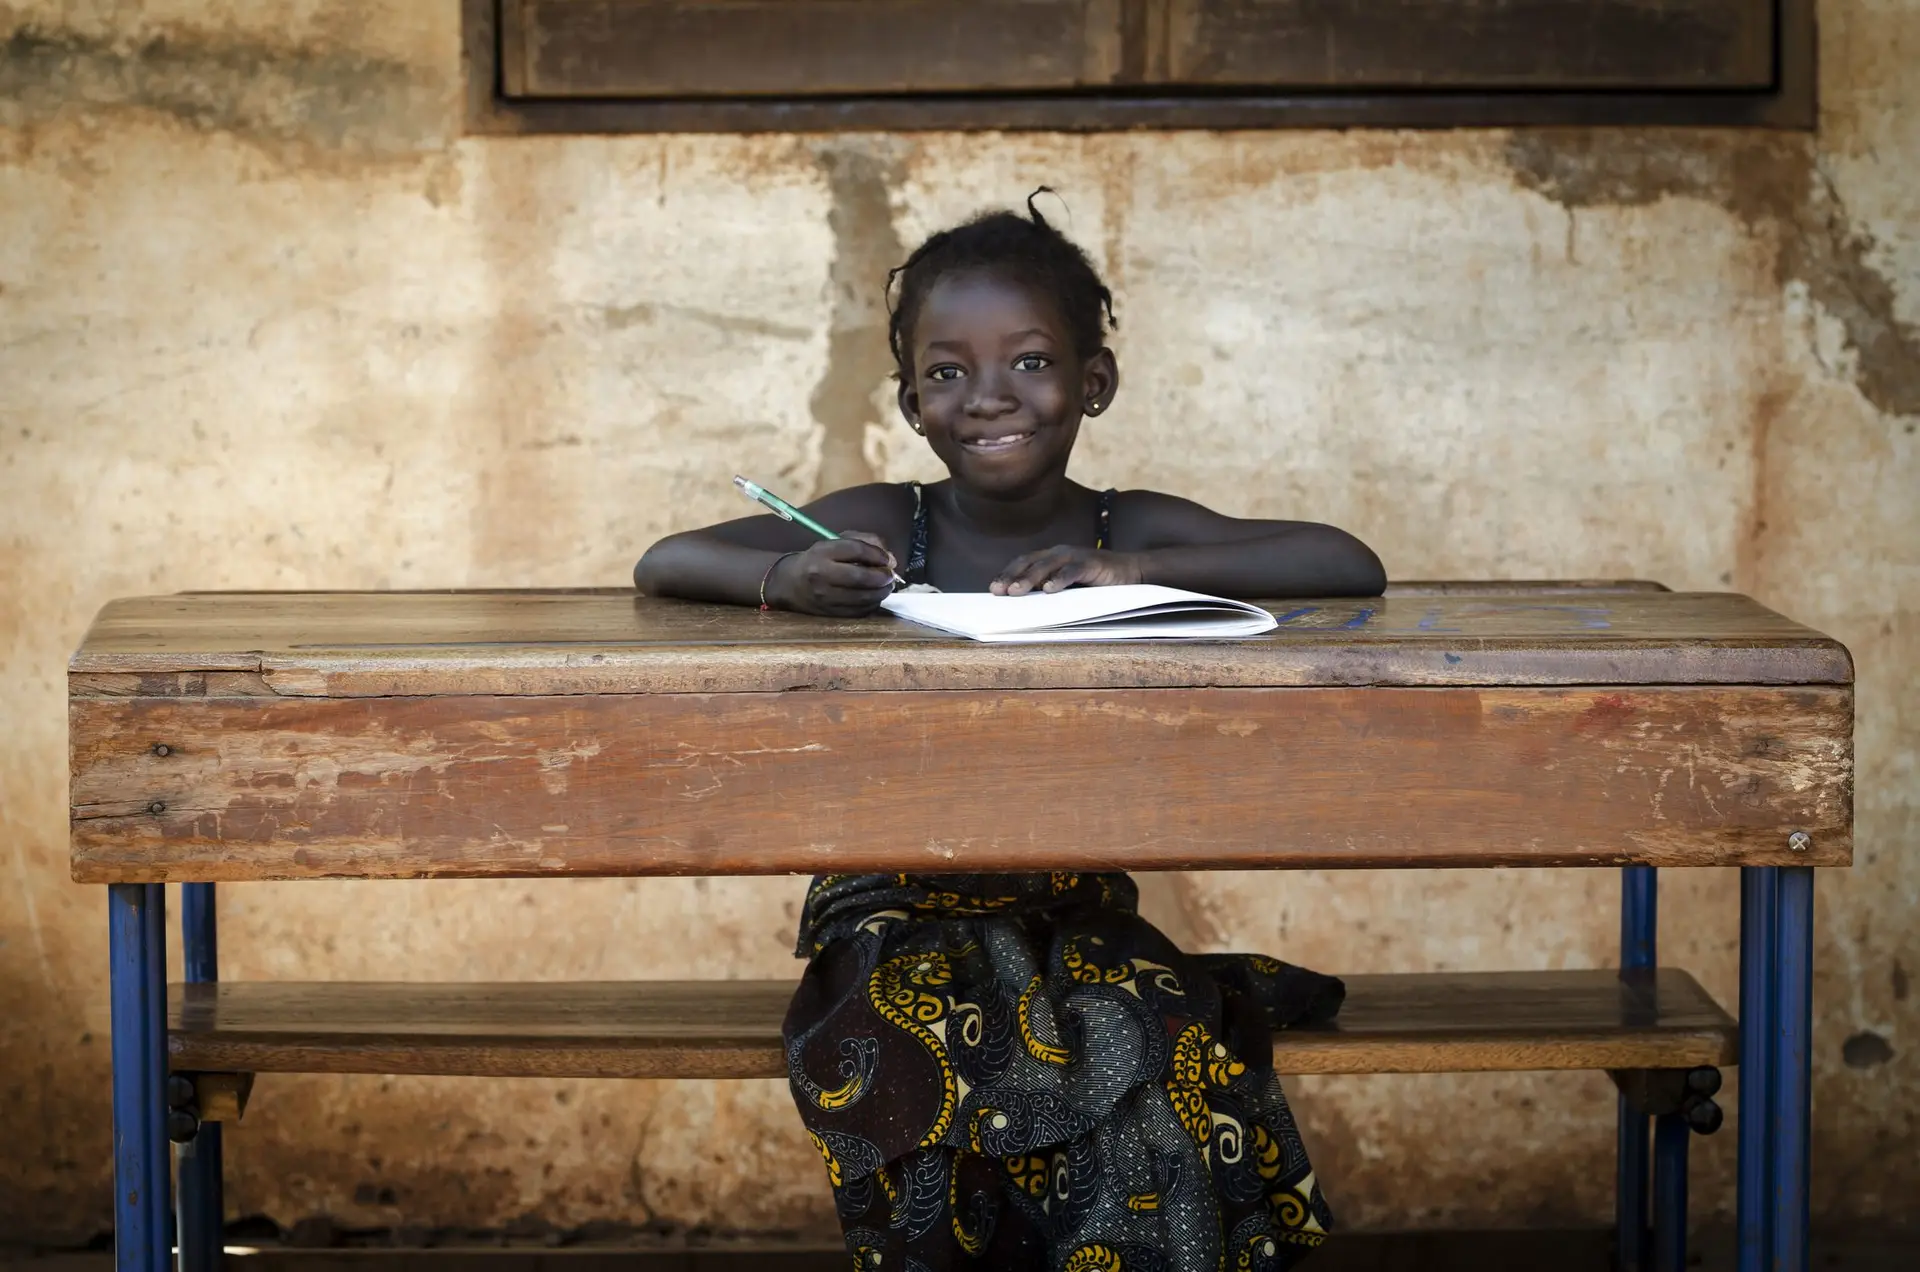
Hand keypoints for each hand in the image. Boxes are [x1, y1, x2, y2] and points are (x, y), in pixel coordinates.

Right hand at [769, 533, 896, 615]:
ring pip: (862, 598)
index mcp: (821, 552)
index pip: (855, 550)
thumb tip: (889, 558)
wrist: (790, 584)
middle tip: (890, 575)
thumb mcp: (834, 542)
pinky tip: (874, 598)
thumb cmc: (818, 560)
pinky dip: (872, 604)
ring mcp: (824, 597)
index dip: (877, 555)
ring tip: (885, 586)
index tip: (888, 559)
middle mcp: (821, 575)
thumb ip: (863, 542)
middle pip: (860, 577)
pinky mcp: (829, 614)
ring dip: (881, 592)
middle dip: (882, 577)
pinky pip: (858, 612)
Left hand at [991, 546, 1143, 594]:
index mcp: (1051, 557)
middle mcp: (1060, 553)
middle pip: (1030, 562)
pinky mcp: (1092, 563)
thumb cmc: (1096, 583)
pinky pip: (1072, 571)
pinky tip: (1049, 590)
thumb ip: (1048, 589)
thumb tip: (1023, 605)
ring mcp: (1075, 556)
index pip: (1023, 563)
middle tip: (998, 592)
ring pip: (1047, 565)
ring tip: (1016, 592)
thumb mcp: (1068, 586)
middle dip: (1012, 577)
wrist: (1131, 572)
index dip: (1007, 574)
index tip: (993, 590)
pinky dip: (1060, 579)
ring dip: (1029, 578)